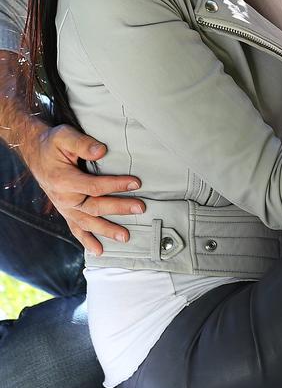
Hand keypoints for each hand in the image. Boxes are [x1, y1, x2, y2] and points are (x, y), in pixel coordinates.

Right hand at [22, 121, 143, 255]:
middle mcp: (63, 198)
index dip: (116, 185)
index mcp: (64, 181)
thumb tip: (102, 151)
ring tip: (125, 237)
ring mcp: (64, 207)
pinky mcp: (66, 211)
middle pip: (95, 206)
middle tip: (140, 208)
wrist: (35, 152)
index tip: (136, 183)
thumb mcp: (64, 136)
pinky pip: (76, 229)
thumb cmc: (52, 144)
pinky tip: (99, 250)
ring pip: (87, 222)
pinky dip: (87, 240)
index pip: (95, 186)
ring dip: (107, 230)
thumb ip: (82, 143)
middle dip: (119, 208)